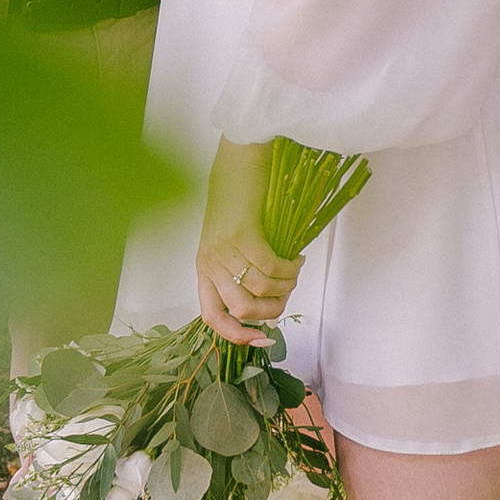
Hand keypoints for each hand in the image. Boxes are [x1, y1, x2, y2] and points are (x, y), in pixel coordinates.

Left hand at [195, 139, 300, 344]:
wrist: (239, 161)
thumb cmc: (238, 198)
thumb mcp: (231, 240)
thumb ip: (242, 269)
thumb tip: (270, 300)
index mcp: (204, 269)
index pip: (212, 317)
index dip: (237, 335)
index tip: (264, 339)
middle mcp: (209, 262)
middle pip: (241, 309)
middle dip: (272, 310)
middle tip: (288, 292)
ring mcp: (223, 249)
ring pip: (260, 289)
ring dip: (286, 285)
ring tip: (294, 269)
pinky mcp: (242, 234)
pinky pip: (271, 266)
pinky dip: (289, 268)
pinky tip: (296, 258)